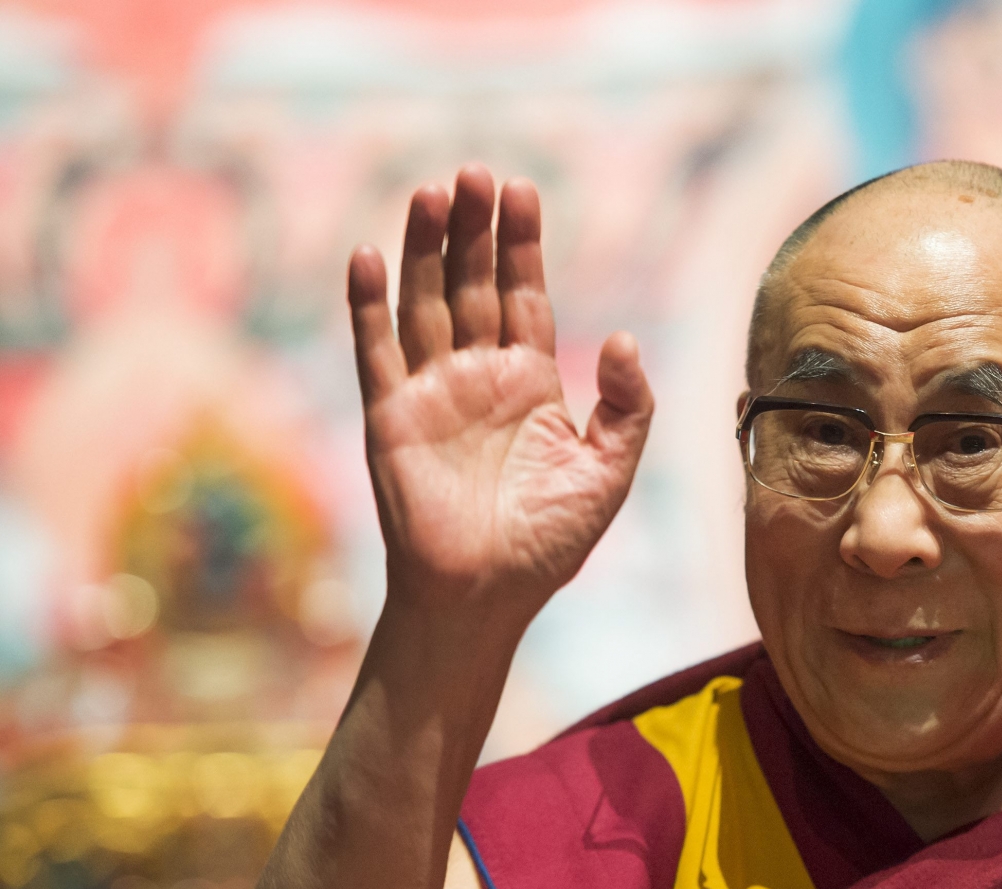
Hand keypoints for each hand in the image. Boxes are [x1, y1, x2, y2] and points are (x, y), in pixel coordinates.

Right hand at [348, 165, 653, 630]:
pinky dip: (368, 304)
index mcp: (528, 384)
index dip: (522, 245)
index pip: (524, 296)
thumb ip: (626, 406)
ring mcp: (430, 393)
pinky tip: (368, 256)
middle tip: (476, 171)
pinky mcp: (389, 417)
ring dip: (426, 249)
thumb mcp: (608, 472)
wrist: (485, 598)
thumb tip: (624, 338)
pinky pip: (375, 350)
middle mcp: (476, 378)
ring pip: (425, 302)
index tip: (524, 191)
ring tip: (432, 192)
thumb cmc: (547, 543)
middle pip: (472, 284)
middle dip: (474, 229)